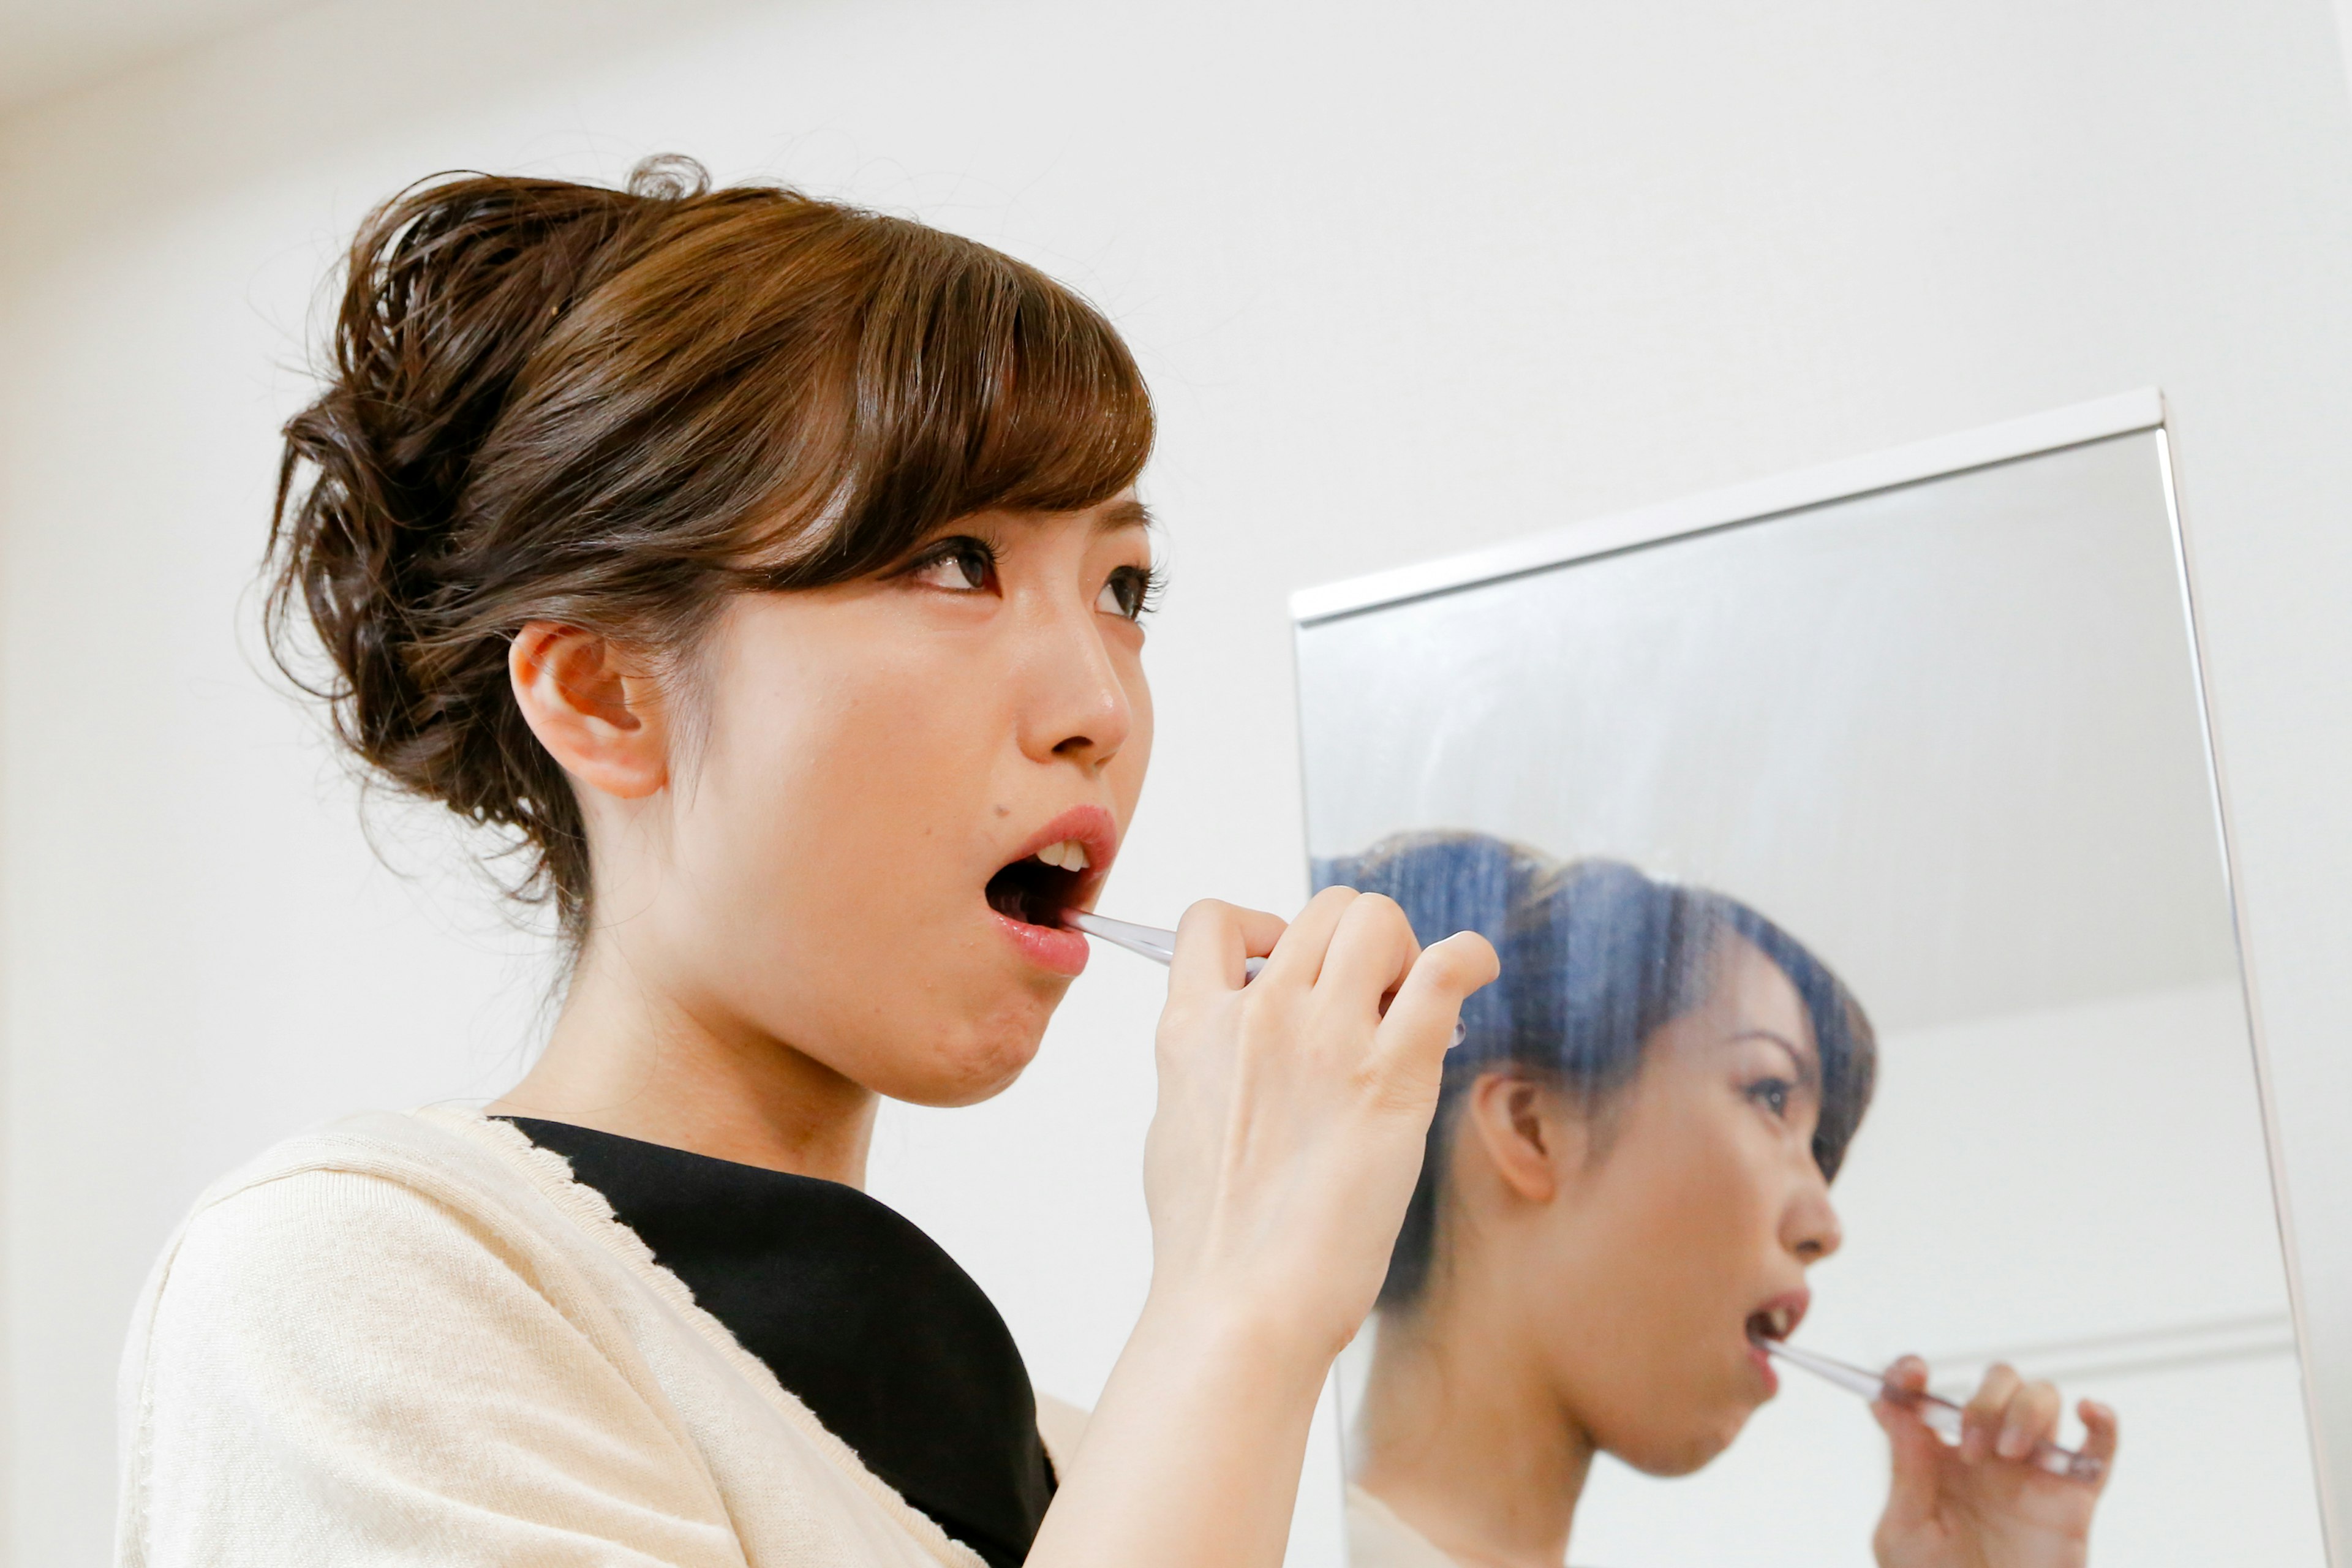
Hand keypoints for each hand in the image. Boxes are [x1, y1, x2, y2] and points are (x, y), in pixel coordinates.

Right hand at [1026, 888, 1494, 1567]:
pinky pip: (1445, 971)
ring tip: (1410, 1007)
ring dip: (1404, 952)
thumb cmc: (1211, 1238)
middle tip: (1370, 1002)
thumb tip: (1241, 1036)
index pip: (1213, 918)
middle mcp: (1259, 1013)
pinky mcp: (1392, 1076)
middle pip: (1320, 909)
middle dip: (1352, 942)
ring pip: (1377, 920)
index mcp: (1192, 1025)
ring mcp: (1326, 1038)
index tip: (1286, 970)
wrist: (1242, 1302)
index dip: (1261, 928)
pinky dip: (1470, 958)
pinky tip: (1476, 973)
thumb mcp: (1179, 1123)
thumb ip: (1208, 1060)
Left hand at [1873, 1358, 2117, 1567]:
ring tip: (2009, 1457)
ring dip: (2025, 1410)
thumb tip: (1896, 1408)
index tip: (1912, 1373)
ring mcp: (2031, 1472)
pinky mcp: (2073, 1498)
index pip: (1922, 1395)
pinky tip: (2090, 1412)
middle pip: (1993, 1384)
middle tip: (1973, 1451)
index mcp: (1933, 1460)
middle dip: (1982, 1402)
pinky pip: (2099, 1447)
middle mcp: (1983, 1456)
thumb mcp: (1904, 1534)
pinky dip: (2102, 1422)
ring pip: (2042, 1398)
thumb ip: (1905, 1470)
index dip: (1912, 1373)